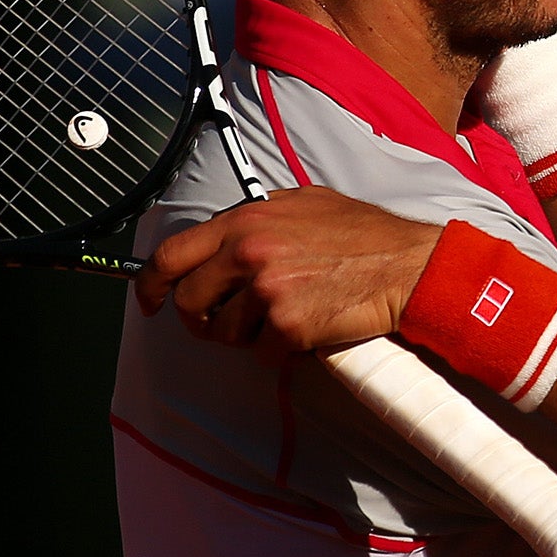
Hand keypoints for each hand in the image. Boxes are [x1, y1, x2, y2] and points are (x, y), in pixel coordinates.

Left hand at [135, 188, 439, 351]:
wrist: (406, 265)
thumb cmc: (363, 234)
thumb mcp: (304, 203)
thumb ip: (258, 217)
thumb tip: (225, 235)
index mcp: (245, 222)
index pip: (172, 255)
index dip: (151, 284)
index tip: (151, 302)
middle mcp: (248, 254)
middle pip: (190, 302)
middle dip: (202, 319)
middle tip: (225, 322)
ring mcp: (267, 292)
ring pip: (224, 334)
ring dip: (246, 336)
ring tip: (280, 319)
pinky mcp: (288, 326)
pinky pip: (262, 353)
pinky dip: (280, 351)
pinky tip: (305, 331)